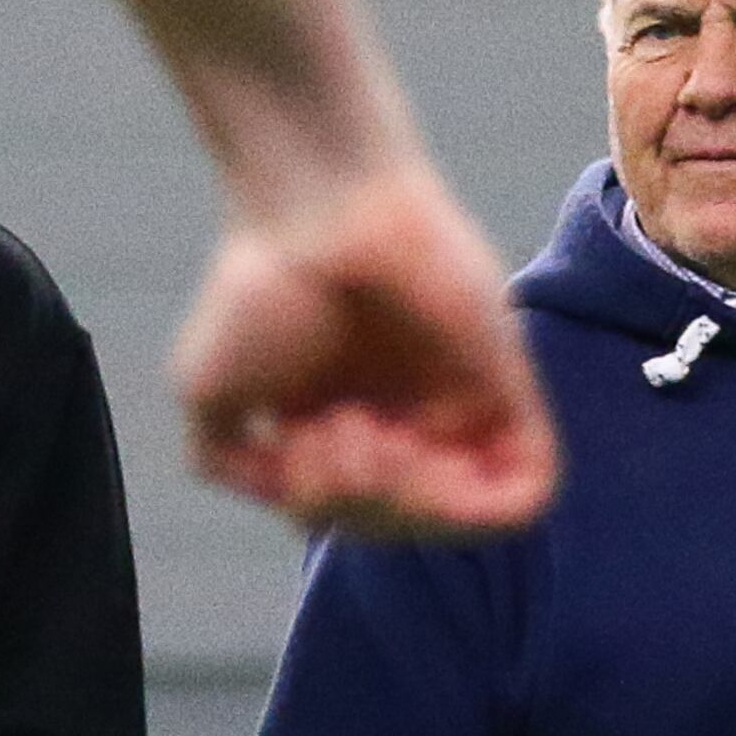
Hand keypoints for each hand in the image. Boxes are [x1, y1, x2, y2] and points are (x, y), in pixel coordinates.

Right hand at [174, 157, 559, 539]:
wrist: (315, 209)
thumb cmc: (259, 284)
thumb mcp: (207, 395)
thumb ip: (233, 465)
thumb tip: (293, 505)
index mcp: (346, 426)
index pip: (356, 517)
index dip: (323, 507)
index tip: (293, 443)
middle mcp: (408, 421)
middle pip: (401, 526)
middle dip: (353, 503)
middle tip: (329, 429)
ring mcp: (460, 408)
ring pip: (461, 520)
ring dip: (402, 505)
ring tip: (360, 433)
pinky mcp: (507, 390)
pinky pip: (527, 490)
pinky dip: (472, 505)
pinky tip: (413, 451)